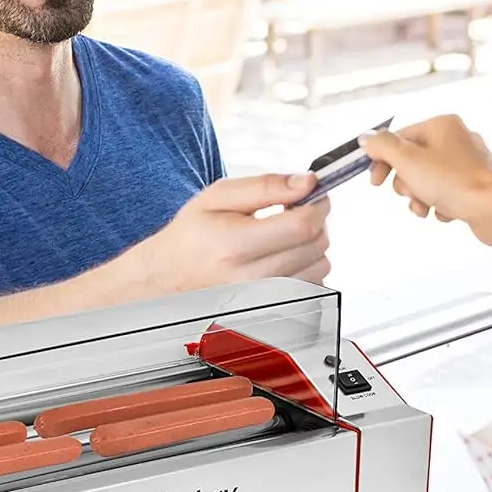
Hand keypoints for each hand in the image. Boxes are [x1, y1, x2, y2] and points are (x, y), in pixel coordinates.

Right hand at [147, 174, 331, 290]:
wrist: (170, 276)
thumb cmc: (194, 234)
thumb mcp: (219, 196)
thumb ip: (266, 186)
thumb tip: (307, 182)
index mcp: (235, 246)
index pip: (302, 225)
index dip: (318, 204)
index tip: (315, 194)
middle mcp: (251, 280)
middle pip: (316, 245)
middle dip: (316, 221)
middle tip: (296, 210)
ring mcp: (263, 300)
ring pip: (320, 266)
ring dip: (313, 245)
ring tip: (286, 234)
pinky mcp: (272, 310)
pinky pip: (313, 285)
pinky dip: (307, 268)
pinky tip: (285, 257)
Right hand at [361, 116, 491, 244]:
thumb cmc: (453, 182)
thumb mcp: (408, 160)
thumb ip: (383, 146)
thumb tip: (368, 138)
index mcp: (442, 125)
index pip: (400, 137)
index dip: (383, 160)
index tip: (375, 181)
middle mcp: (457, 138)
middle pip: (414, 160)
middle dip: (406, 183)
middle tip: (410, 193)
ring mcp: (469, 162)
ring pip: (428, 179)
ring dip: (420, 197)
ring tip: (425, 208)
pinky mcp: (476, 184)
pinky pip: (447, 192)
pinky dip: (440, 204)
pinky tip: (445, 212)